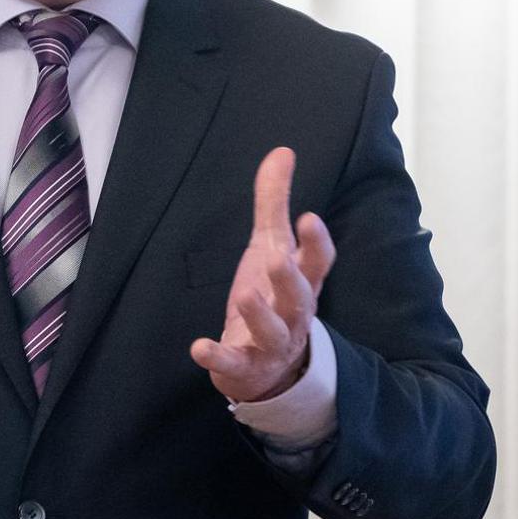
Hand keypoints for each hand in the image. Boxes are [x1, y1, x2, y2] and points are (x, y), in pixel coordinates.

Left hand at [189, 146, 336, 402]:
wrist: (270, 365)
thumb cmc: (273, 295)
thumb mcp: (271, 246)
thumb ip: (275, 202)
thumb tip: (282, 151)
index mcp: (302, 282)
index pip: (318, 263)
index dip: (317, 243)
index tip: (310, 218)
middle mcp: (292, 315)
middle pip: (300, 299)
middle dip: (290, 280)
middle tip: (278, 258)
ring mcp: (270, 344)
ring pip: (272, 332)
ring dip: (259, 314)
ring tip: (245, 294)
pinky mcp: (244, 367)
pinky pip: (234, 364)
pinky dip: (218, 358)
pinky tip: (199, 347)